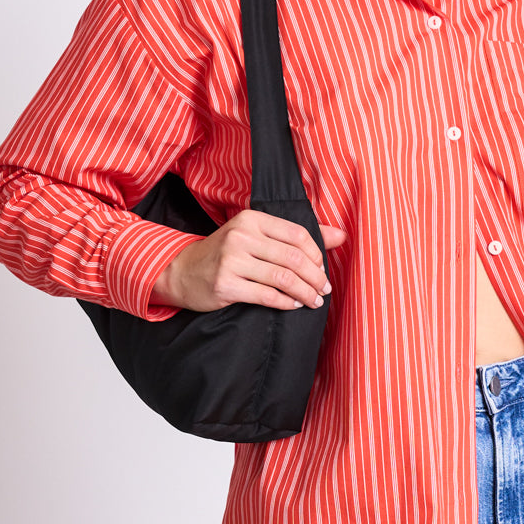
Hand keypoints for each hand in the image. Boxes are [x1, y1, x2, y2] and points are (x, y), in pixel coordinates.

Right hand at [152, 209, 346, 311]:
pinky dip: (286, 302)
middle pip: (292, 257)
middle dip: (315, 277)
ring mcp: (231, 261)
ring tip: (314, 301)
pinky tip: (294, 305)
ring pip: (282, 278)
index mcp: (251, 219)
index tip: (322, 270)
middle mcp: (241, 236)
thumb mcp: (257, 236)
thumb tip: (341, 235)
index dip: (317, 254)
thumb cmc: (226, 253)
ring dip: (305, 292)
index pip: (297, 234)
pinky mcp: (225, 285)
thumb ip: (296, 236)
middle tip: (324, 290)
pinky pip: (267, 295)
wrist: (182, 271)